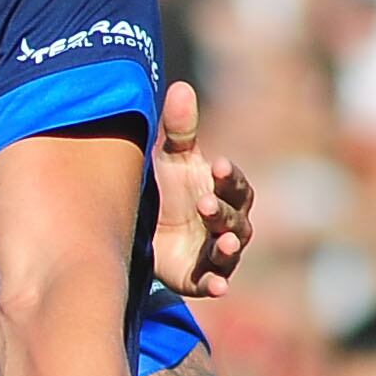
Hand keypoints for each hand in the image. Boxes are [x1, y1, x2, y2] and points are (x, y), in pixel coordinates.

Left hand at [149, 80, 251, 297]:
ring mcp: (215, 251)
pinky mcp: (199, 276)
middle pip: (235, 216)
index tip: (217, 165)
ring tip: (225, 242)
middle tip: (205, 204)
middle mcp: (226, 221)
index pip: (234, 183)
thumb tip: (180, 87)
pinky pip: (214, 282)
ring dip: (230, 246)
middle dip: (222, 211)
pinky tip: (220, 289)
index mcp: (223, 191)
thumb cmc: (166, 187)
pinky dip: (218, 284)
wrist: (140, 227)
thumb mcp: (169, 157)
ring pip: (231, 250)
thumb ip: (178, 128)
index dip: (229, 176)